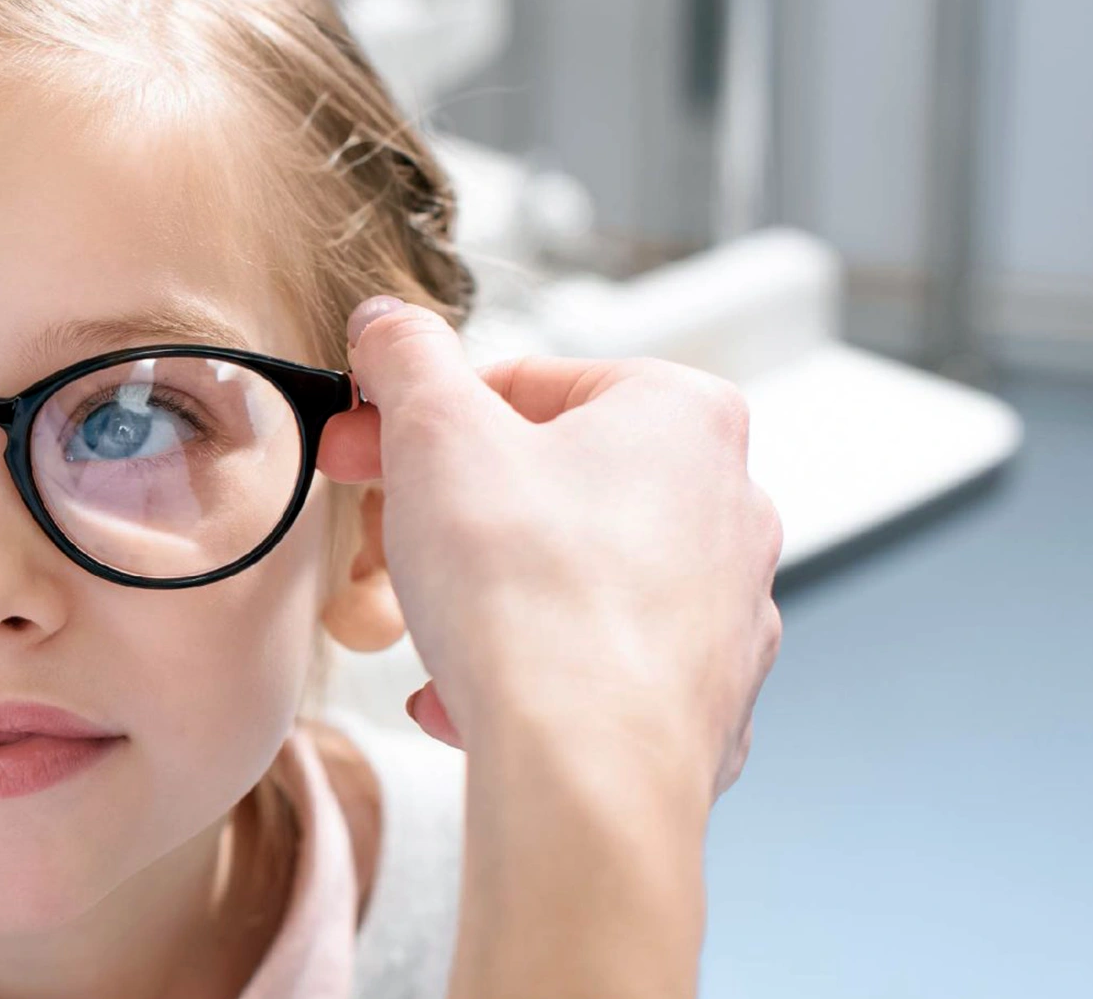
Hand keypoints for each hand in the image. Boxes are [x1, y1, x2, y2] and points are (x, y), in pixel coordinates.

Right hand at [317, 297, 779, 796]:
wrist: (588, 768)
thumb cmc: (529, 593)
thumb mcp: (435, 434)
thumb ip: (408, 358)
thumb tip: (389, 324)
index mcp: (682, 416)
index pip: (527, 383)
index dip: (419, 417)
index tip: (362, 450)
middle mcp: (730, 504)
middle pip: (553, 482)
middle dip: (449, 513)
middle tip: (377, 544)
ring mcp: (729, 608)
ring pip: (576, 578)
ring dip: (486, 597)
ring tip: (424, 630)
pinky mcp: (709, 698)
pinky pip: (601, 667)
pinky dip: (532, 675)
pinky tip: (469, 700)